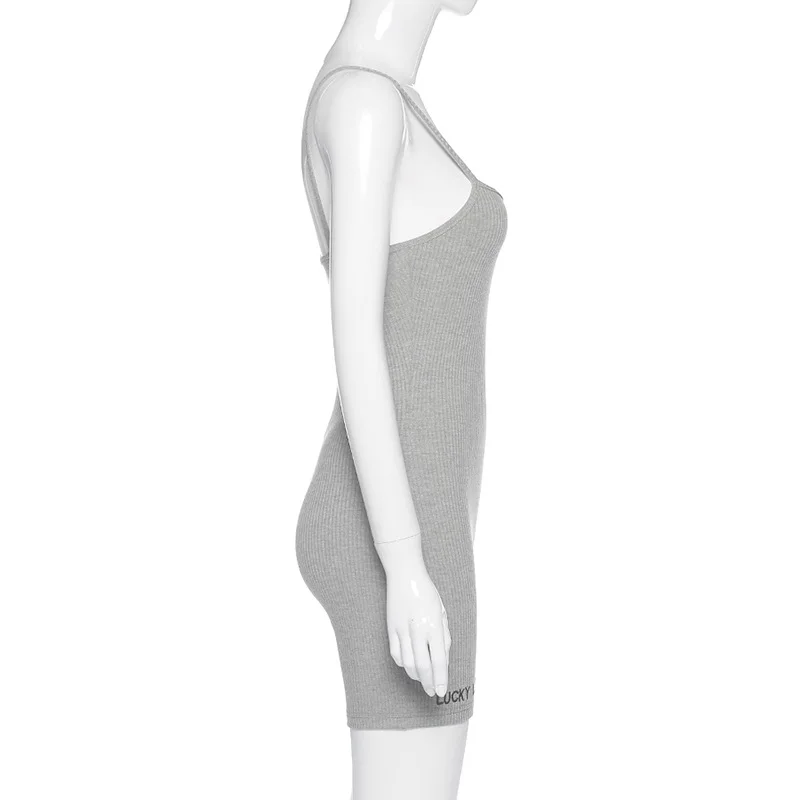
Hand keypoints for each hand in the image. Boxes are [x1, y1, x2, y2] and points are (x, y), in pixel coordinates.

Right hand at [384, 566, 451, 697]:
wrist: (405, 575)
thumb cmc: (427, 592)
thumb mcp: (442, 612)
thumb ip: (444, 636)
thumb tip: (443, 658)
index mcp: (434, 625)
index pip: (438, 660)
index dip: (441, 679)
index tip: (442, 691)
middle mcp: (418, 630)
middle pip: (423, 666)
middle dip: (428, 683)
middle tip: (432, 692)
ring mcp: (402, 630)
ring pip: (407, 663)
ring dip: (416, 675)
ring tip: (422, 680)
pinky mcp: (391, 628)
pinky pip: (395, 653)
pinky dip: (403, 664)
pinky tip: (409, 666)